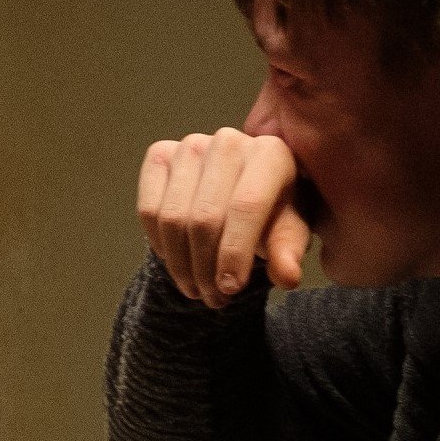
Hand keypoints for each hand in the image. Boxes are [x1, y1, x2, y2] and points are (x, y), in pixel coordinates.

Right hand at [138, 128, 311, 308]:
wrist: (245, 186)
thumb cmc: (274, 210)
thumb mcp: (290, 231)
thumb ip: (289, 251)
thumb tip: (287, 277)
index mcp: (270, 152)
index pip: (246, 206)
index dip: (234, 252)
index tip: (230, 289)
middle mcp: (228, 141)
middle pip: (205, 217)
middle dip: (205, 268)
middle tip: (213, 299)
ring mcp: (190, 145)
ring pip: (172, 217)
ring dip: (180, 264)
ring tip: (196, 289)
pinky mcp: (160, 154)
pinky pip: (149, 209)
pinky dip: (160, 243)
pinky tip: (176, 260)